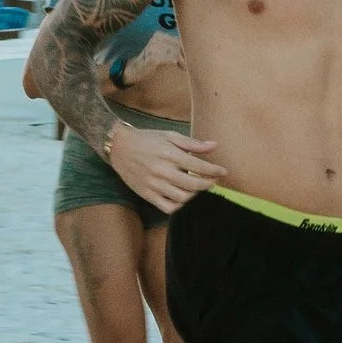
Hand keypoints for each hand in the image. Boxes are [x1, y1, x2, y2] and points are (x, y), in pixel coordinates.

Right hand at [105, 123, 222, 214]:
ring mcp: (154, 184)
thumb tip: (215, 146)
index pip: (199, 167)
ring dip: (194, 194)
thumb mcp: (170, 135)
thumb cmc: (146, 139)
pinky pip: (167, 207)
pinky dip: (178, 205)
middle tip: (213, 180)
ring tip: (196, 187)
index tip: (223, 172)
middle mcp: (162, 171)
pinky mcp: (147, 194)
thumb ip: (193, 143)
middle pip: (194, 185)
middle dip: (208, 184)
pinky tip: (182, 196)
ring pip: (182, 198)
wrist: (119, 147)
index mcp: (169, 154)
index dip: (214, 171)